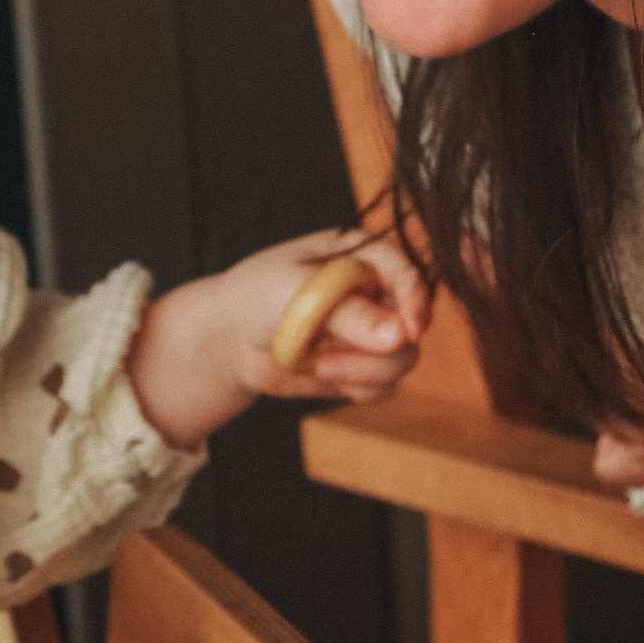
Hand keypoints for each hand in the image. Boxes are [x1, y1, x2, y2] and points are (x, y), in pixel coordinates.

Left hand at [127, 232, 427, 451]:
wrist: (228, 337)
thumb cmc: (257, 294)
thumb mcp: (298, 290)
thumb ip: (349, 312)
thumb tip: (398, 336)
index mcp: (364, 255)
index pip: (409, 273)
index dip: (415, 302)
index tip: (408, 330)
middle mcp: (376, 292)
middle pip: (413, 324)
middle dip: (380, 350)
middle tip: (332, 360)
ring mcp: (372, 331)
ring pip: (402, 360)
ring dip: (365, 372)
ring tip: (322, 367)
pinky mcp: (363, 366)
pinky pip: (384, 385)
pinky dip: (359, 387)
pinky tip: (324, 376)